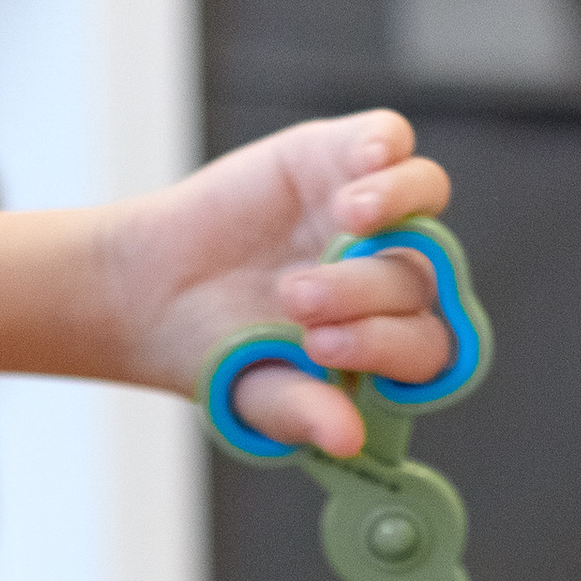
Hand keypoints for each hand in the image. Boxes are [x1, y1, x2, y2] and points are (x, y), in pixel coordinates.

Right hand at [100, 112, 456, 455]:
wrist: (154, 295)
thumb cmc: (220, 353)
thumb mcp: (259, 395)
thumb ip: (307, 413)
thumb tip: (348, 440)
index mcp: (389, 345)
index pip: (425, 347)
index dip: (387, 345)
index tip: (321, 348)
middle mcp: (393, 276)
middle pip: (419, 275)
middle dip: (364, 289)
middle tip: (294, 298)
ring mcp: (370, 215)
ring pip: (425, 196)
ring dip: (398, 205)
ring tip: (348, 218)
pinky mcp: (337, 158)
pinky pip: (388, 139)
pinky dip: (385, 144)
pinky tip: (365, 158)